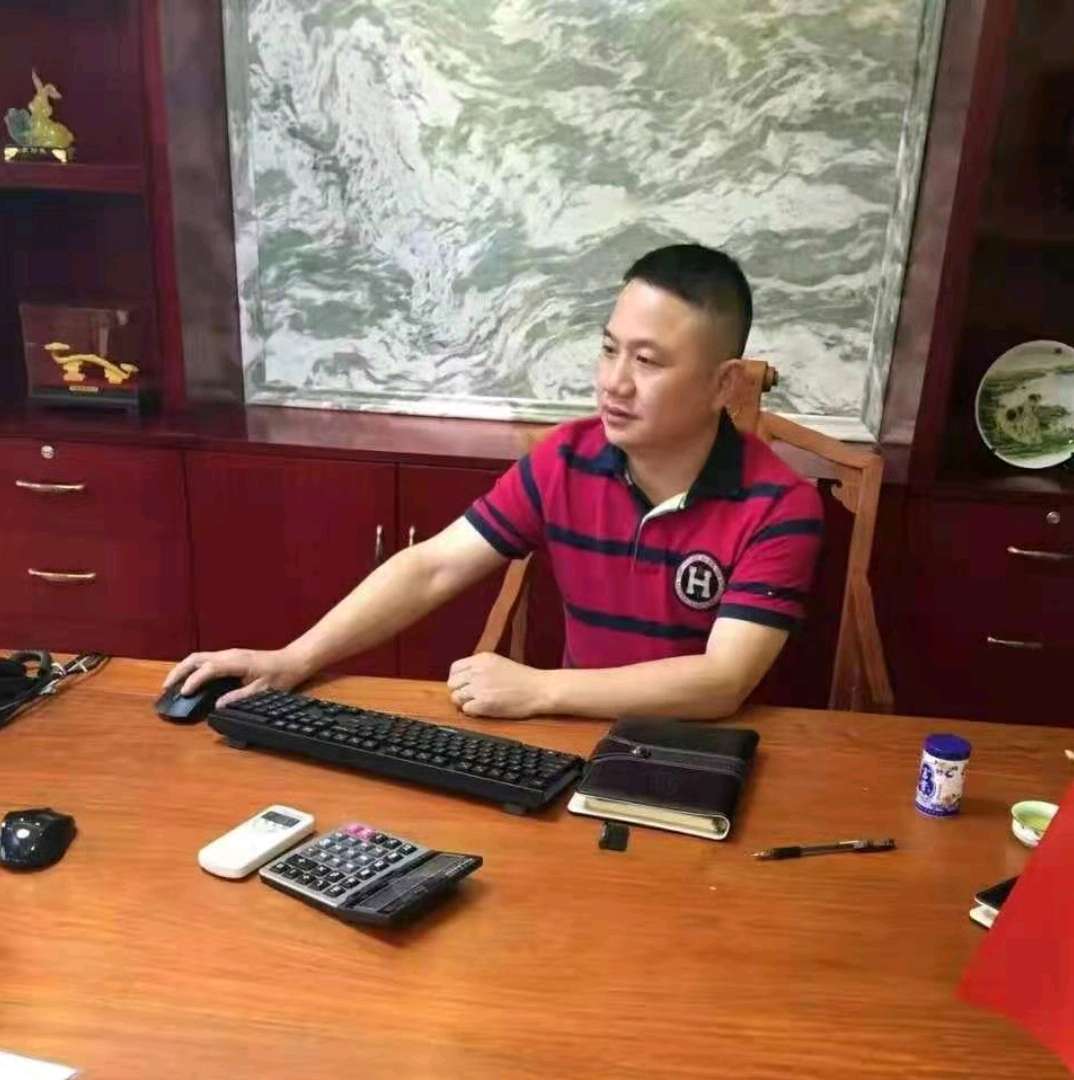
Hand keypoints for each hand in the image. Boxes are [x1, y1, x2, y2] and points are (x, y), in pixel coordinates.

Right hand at [162, 647, 309, 707]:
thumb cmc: (281, 675)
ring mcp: (229, 654)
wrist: (293, 661)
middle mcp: (230, 654)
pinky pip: (206, 660)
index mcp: (237, 662)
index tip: (183, 693)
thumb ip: (240, 697)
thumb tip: (218, 705)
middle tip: (166, 688)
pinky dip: (192, 668)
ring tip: (171, 685)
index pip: (209, 668)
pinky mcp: (230, 657)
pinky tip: (188, 680)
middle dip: (179, 671)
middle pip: (196, 658)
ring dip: (183, 669)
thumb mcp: (262, 690)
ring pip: (199, 657)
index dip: (194, 680)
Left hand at [447, 652, 550, 718]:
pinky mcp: (484, 703)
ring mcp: (480, 687)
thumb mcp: (498, 663)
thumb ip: (480, 668)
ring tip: (478, 704)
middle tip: (470, 697)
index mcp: (481, 659)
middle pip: (452, 684)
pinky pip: (466, 710)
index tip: (464, 686)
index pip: (454, 669)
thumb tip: (463, 679)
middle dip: (459, 692)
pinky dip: (472, 712)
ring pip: (456, 698)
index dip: (457, 679)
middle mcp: (478, 671)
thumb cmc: (523, 679)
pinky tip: (484, 710)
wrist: (540, 689)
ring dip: (464, 703)